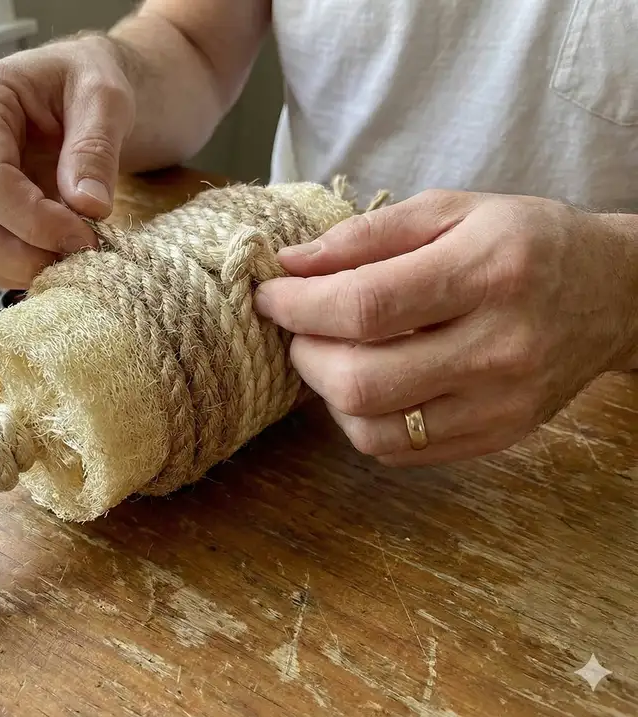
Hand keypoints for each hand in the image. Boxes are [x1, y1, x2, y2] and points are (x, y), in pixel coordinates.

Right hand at [0, 35, 134, 287]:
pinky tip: (52, 253)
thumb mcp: (106, 98)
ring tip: (70, 256)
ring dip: (16, 269)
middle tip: (78, 260)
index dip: (34, 222)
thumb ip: (95, 149)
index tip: (85, 238)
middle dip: (19, 257)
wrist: (80, 89)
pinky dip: (12, 270)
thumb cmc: (88, 82)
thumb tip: (88, 208)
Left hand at [254, 189, 637, 465]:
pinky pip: (399, 452)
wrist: (612, 296)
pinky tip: (366, 385)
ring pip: (373, 430)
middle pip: (362, 380)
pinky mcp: (497, 437)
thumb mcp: (452, 211)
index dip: (299, 306)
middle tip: (301, 328)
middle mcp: (499, 347)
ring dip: (328, 396)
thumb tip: (292, 263)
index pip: (366, 306)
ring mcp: (501, 404)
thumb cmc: (524, 242)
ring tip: (330, 357)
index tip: (270, 296)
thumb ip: (367, 234)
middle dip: (306, 355)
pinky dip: (361, 421)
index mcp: (488, 273)